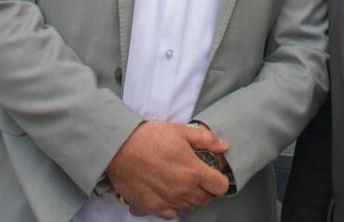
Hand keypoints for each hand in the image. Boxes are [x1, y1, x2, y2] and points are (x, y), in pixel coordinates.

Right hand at [106, 121, 229, 217]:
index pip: (221, 187)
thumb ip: (206, 139)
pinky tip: (168, 193)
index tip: (214, 174)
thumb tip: (224, 146)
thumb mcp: (181, 131)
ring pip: (189, 207)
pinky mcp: (153, 207)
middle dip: (206, 189)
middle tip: (197, 177)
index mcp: (193, 171)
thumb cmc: (150, 137)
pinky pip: (171, 214)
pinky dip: (173, 206)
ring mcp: (168, 201)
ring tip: (181, 184)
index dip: (220, 180)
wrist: (119, 148)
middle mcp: (183, 190)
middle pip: (206, 199)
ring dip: (190, 197)